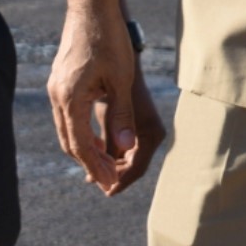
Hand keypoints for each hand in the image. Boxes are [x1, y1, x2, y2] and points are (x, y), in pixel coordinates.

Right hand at [47, 0, 141, 195]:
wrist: (90, 5)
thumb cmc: (109, 38)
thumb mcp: (120, 78)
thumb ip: (121, 115)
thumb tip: (125, 148)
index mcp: (69, 98)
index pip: (80, 145)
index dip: (96, 166)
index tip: (110, 183)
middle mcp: (57, 96)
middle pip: (70, 142)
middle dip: (89, 163)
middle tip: (109, 181)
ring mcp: (56, 88)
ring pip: (67, 130)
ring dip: (85, 148)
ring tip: (106, 163)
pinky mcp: (60, 80)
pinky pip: (68, 115)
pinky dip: (81, 131)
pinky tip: (97, 136)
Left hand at [102, 57, 167, 195]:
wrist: (122, 54)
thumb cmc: (113, 80)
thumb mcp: (109, 112)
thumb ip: (108, 141)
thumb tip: (99, 171)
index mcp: (150, 133)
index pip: (135, 169)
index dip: (118, 182)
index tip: (103, 190)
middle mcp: (154, 133)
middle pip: (133, 167)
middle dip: (113, 175)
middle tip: (92, 181)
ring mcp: (149, 129)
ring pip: (129, 158)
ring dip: (111, 164)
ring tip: (91, 172)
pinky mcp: (141, 124)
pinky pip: (128, 147)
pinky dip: (113, 153)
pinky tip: (97, 154)